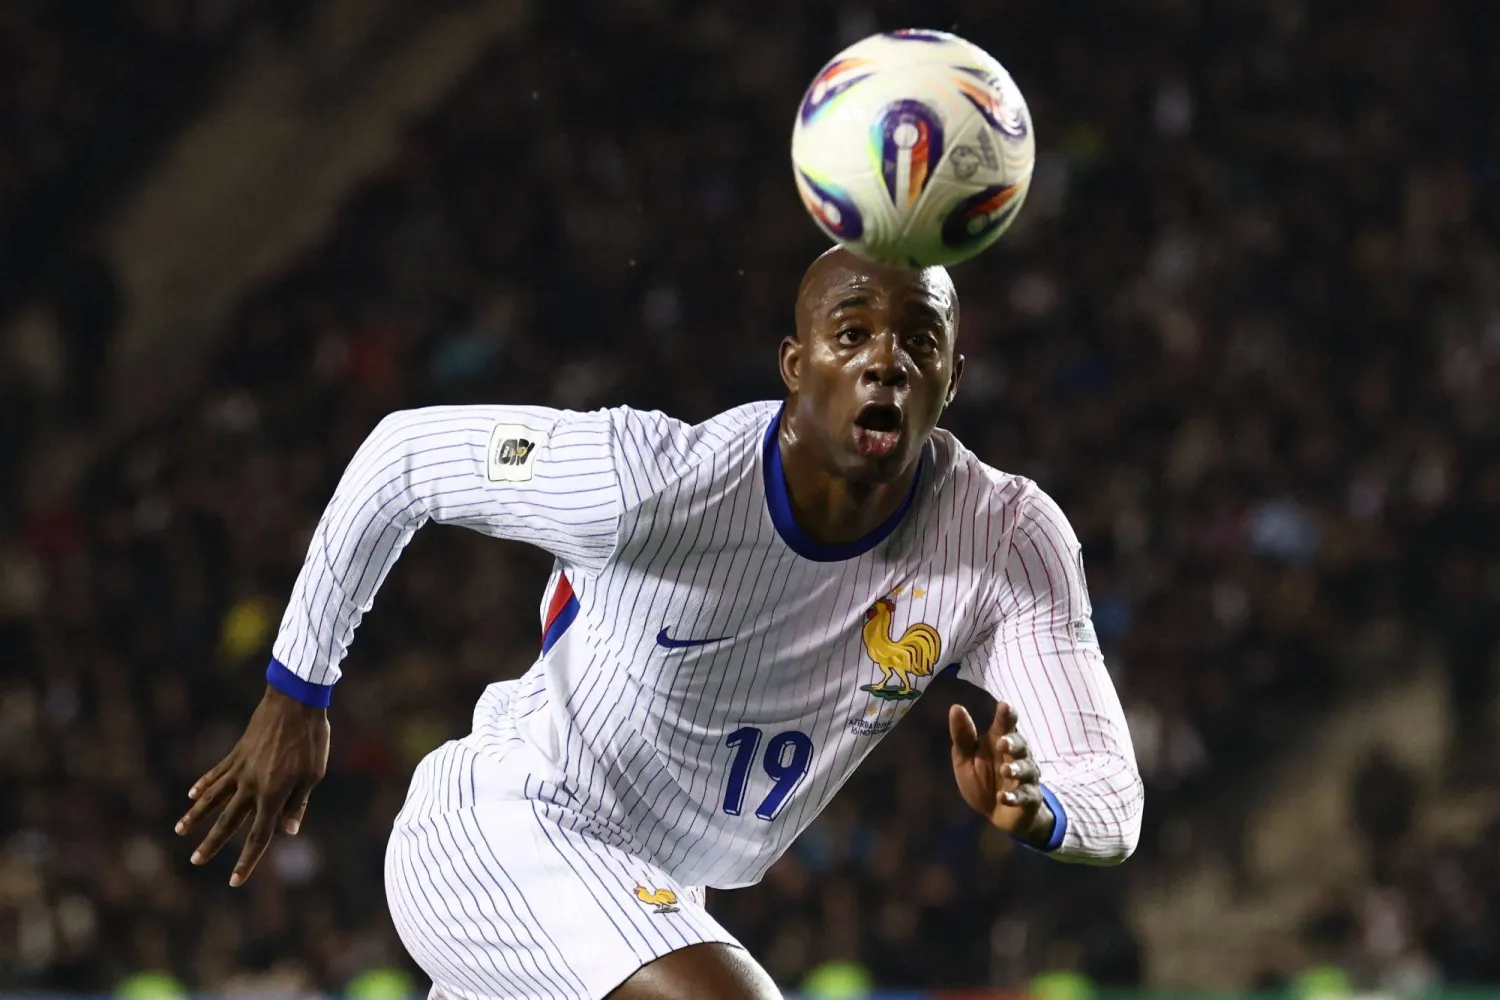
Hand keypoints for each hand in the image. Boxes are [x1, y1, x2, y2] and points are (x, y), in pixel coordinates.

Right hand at [175, 685, 329, 885]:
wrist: (295, 702)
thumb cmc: (311, 739)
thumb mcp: (313, 774)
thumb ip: (297, 803)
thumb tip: (288, 832)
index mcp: (273, 795)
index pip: (259, 836)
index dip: (246, 860)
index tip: (234, 881)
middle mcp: (251, 786)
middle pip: (228, 822)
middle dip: (212, 844)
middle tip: (195, 861)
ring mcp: (241, 769)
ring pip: (213, 798)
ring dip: (196, 815)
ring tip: (180, 830)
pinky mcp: (237, 753)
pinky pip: (216, 773)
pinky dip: (203, 784)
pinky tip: (192, 794)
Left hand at [949, 701, 1053, 846]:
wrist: (996, 814)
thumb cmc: (982, 780)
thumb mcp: (965, 758)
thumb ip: (962, 736)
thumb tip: (956, 707)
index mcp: (1000, 741)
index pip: (1005, 724)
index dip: (1007, 715)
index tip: (1004, 705)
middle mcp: (1016, 756)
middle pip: (1020, 745)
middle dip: (1013, 742)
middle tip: (1002, 743)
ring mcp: (1025, 777)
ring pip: (1026, 769)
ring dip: (1016, 769)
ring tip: (1005, 770)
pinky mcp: (1029, 798)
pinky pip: (1025, 796)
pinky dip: (1014, 797)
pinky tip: (1002, 797)